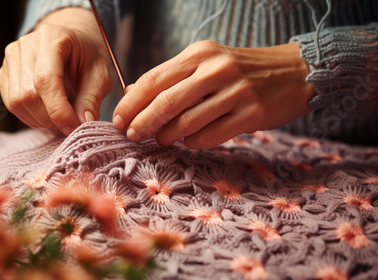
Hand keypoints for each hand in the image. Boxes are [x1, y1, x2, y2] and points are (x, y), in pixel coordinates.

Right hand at [0, 8, 112, 134]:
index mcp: (52, 38)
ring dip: (40, 120)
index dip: (58, 111)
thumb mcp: (100, 75)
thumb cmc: (89, 57)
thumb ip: (91, 99)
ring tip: (61, 117)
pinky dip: (31, 117)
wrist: (74, 43)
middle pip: (27, 94)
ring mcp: (11, 58)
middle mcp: (26, 45)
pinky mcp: (4, 73)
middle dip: (50, 118)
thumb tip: (83, 124)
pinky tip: (47, 112)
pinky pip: (12, 104)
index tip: (74, 128)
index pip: (45, 80)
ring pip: (16, 102)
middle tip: (71, 125)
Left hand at [112, 41, 313, 148]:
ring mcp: (236, 92)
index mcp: (200, 53)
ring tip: (159, 139)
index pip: (154, 79)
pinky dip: (194, 142)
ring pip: (187, 122)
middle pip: (166, 102)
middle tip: (131, 135)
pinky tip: (190, 141)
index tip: (118, 120)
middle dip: (142, 123)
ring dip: (166, 136)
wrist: (294, 71)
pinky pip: (211, 136)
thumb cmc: (241, 70)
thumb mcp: (206, 62)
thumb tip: (132, 94)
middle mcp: (216, 69)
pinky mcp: (252, 114)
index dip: (131, 103)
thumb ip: (171, 77)